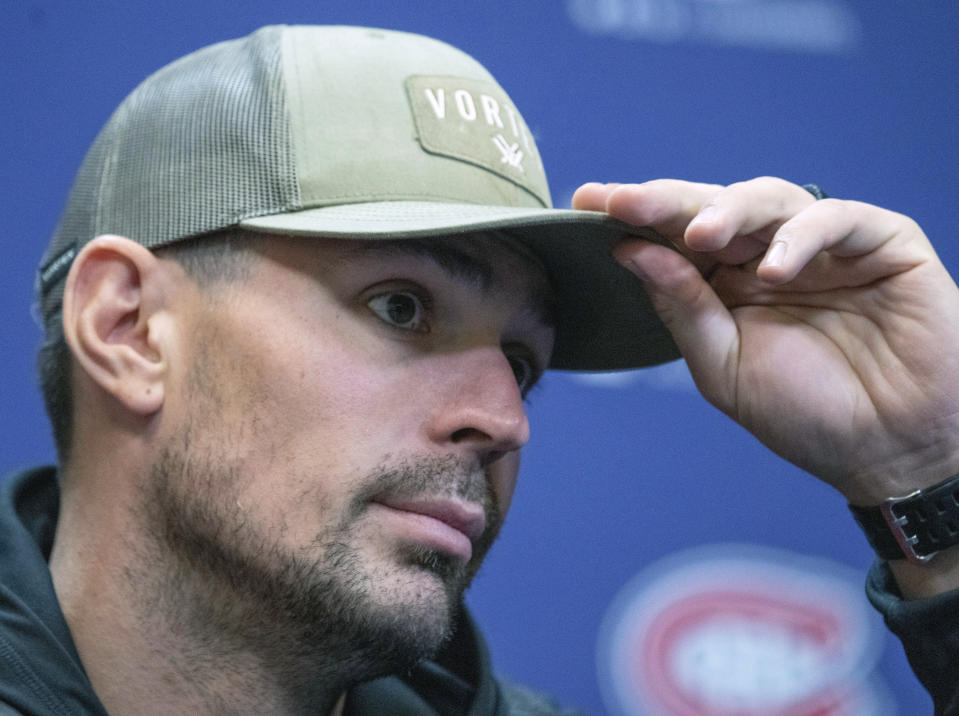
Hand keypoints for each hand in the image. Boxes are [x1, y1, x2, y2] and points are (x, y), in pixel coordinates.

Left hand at [573, 178, 958, 507]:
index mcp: (728, 283)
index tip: (587, 201)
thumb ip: (683, 308)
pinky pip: (836, 220)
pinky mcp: (883, 243)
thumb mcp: (724, 367)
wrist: (889, 453)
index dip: (636, 216)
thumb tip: (630, 250)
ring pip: (769, 199)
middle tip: (622, 201)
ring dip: (727, 211)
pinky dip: (802, 237)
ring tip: (697, 235)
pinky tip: (772, 269)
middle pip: (713, 208)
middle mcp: (769, 256)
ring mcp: (825, 246)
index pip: (675, 236)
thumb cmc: (807, 414)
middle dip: (666, 202)